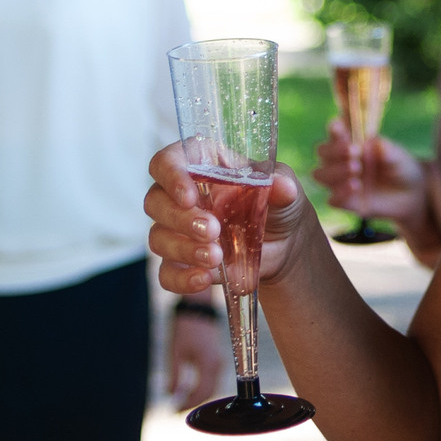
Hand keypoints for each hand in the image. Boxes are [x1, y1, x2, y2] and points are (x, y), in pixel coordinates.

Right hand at [145, 140, 313, 295]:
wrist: (285, 245)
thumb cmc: (276, 204)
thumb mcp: (285, 190)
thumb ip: (282, 185)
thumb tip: (282, 187)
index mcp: (201, 165)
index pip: (167, 161)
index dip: (170, 175)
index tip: (188, 196)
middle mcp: (180, 196)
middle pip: (155, 201)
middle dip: (181, 219)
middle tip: (213, 231)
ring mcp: (177, 231)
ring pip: (158, 237)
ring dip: (184, 249)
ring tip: (216, 257)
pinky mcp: (182, 262)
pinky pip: (166, 273)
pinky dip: (181, 278)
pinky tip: (204, 279)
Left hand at [166, 307, 226, 408]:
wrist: (198, 306)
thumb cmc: (185, 327)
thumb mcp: (176, 351)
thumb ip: (175, 375)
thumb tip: (171, 394)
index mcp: (208, 362)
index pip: (202, 392)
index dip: (188, 403)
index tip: (174, 409)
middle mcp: (218, 363)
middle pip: (209, 392)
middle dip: (193, 402)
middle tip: (176, 409)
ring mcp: (219, 360)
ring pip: (212, 386)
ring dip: (197, 396)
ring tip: (181, 401)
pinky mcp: (217, 357)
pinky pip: (212, 379)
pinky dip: (201, 387)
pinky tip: (189, 389)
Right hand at [311, 121, 426, 222]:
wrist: (411, 194)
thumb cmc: (400, 167)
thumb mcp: (398, 157)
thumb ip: (387, 150)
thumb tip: (375, 143)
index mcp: (350, 141)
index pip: (334, 131)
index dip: (333, 127)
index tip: (339, 126)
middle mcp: (340, 160)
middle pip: (322, 152)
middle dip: (334, 151)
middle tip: (354, 151)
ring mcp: (339, 181)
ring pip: (320, 175)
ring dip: (335, 171)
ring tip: (356, 170)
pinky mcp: (345, 202)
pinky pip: (332, 199)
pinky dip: (340, 193)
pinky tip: (356, 187)